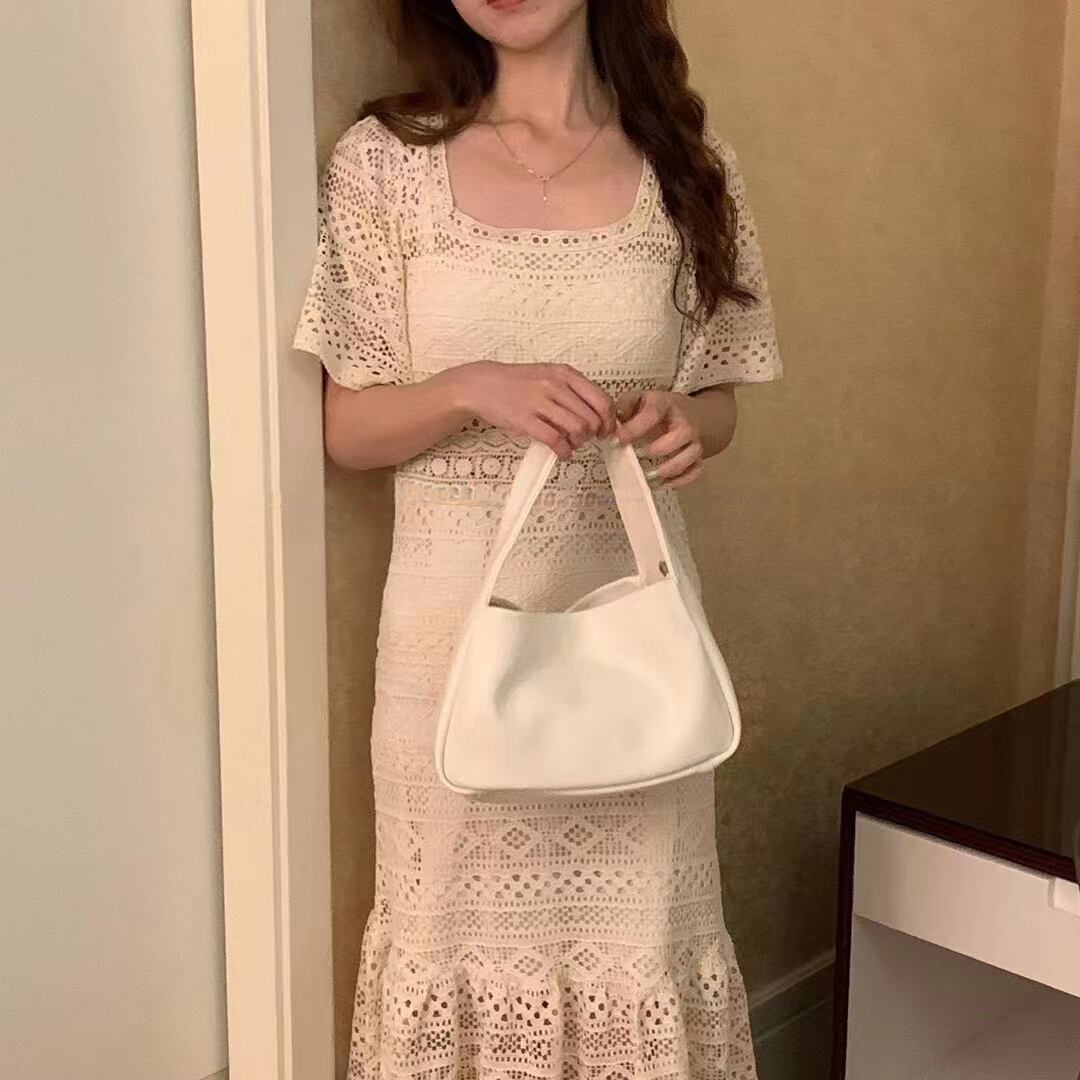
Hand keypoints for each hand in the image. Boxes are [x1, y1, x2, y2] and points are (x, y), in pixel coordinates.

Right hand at [453, 361, 617, 459]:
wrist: (483, 384)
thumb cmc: (517, 382)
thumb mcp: (549, 375)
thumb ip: (572, 390)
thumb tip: (597, 413)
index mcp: (565, 374)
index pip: (601, 399)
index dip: (609, 420)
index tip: (606, 430)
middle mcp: (555, 385)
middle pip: (592, 418)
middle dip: (594, 434)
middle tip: (588, 439)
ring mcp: (540, 402)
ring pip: (578, 428)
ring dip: (579, 442)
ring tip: (572, 444)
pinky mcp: (525, 419)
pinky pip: (555, 440)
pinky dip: (564, 451)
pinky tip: (563, 453)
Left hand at [614, 389, 704, 488]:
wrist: (692, 414)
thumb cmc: (660, 410)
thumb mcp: (641, 400)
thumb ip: (624, 407)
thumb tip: (612, 423)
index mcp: (666, 403)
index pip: (653, 412)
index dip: (635, 427)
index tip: (618, 440)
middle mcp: (685, 421)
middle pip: (682, 433)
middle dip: (657, 448)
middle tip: (637, 456)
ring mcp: (695, 440)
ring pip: (691, 454)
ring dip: (670, 468)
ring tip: (648, 476)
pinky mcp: (699, 457)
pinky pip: (695, 471)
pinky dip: (678, 481)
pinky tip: (659, 484)